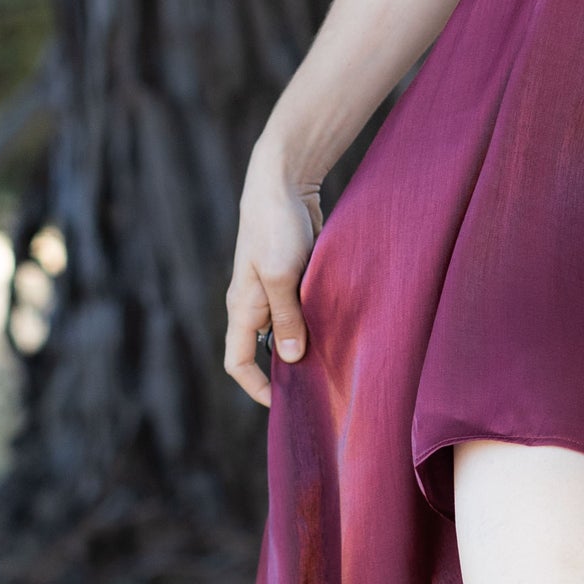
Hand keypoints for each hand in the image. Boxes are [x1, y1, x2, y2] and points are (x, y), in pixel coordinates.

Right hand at [224, 153, 324, 407]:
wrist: (283, 180)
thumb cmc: (275, 226)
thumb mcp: (281, 275)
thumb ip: (288, 317)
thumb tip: (292, 359)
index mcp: (242, 308)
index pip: (237, 362)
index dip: (256, 387)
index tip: (284, 403)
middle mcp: (256, 304)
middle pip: (267, 351)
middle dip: (291, 370)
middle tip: (324, 387)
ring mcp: (276, 290)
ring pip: (291, 331)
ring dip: (312, 344)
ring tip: (340, 360)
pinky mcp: (297, 277)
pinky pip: (307, 309)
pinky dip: (322, 320)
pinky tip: (346, 328)